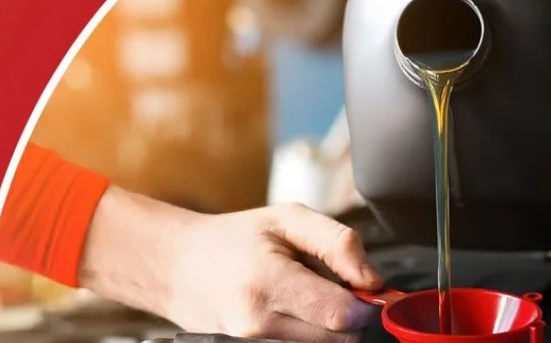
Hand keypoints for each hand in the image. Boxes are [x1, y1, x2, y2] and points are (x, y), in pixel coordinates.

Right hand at [79, 188, 383, 342]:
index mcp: (268, 282)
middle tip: (337, 288)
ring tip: (309, 297)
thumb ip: (338, 243)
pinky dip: (309, 332)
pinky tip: (296, 312)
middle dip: (349, 316)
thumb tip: (372, 280)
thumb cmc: (233, 239)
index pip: (340, 315)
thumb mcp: (288, 218)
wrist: (177, 267)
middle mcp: (257, 323)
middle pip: (337, 339)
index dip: (365, 305)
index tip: (366, 290)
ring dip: (327, 325)